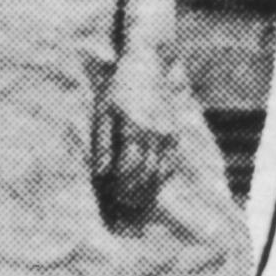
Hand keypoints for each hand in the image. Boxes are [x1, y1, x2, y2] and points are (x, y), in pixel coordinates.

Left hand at [94, 43, 176, 223]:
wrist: (148, 63)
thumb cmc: (118, 88)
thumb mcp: (103, 112)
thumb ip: (102, 144)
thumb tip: (101, 175)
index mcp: (134, 130)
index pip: (130, 170)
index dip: (124, 190)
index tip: (116, 204)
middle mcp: (155, 134)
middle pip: (147, 175)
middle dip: (137, 195)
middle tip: (127, 212)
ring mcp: (168, 133)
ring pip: (161, 171)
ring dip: (150, 189)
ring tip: (138, 204)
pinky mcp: (175, 131)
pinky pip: (170, 161)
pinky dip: (162, 175)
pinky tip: (154, 185)